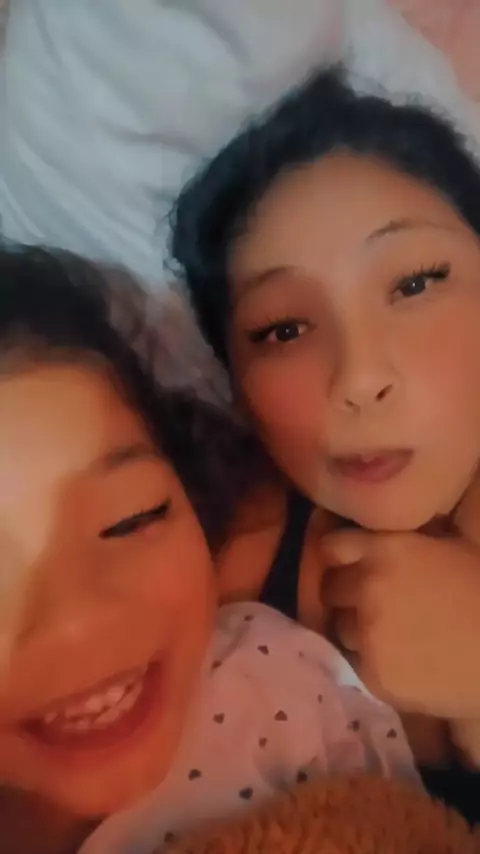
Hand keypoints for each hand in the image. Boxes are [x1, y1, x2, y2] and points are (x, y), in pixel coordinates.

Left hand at [322, 529, 479, 718]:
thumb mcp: (447, 545)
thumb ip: (402, 541)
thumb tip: (375, 538)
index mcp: (385, 549)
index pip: (332, 547)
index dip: (340, 558)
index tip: (348, 566)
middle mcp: (368, 586)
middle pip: (330, 589)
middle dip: (346, 595)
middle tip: (371, 605)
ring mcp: (368, 632)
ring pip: (340, 628)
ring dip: (356, 630)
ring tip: (389, 636)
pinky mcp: (374, 674)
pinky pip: (356, 664)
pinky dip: (371, 662)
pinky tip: (401, 661)